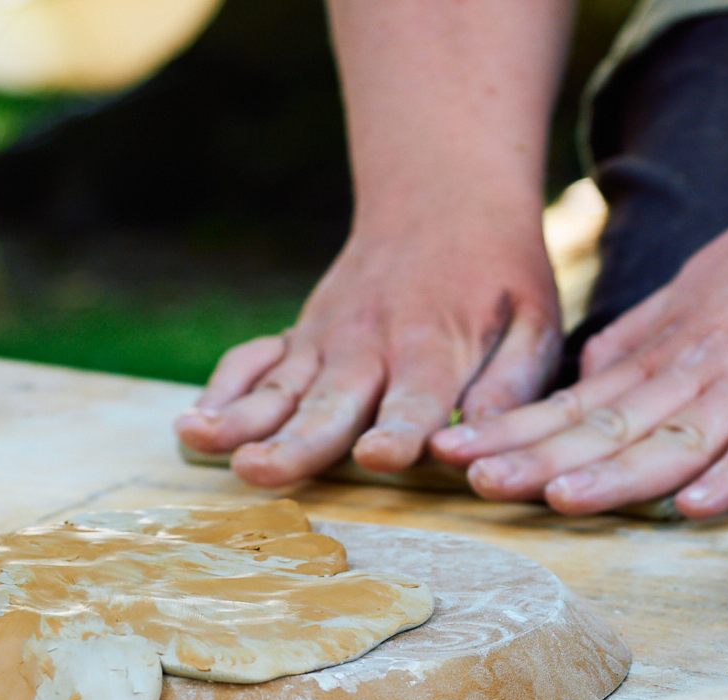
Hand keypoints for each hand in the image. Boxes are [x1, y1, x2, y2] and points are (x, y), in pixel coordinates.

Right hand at [174, 224, 561, 487]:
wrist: (445, 200)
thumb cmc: (500, 276)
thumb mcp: (534, 321)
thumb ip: (512, 384)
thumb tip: (485, 441)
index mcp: (436, 347)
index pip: (418, 399)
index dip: (400, 429)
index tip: (379, 456)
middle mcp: (372, 346)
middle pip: (332, 403)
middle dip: (297, 440)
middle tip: (258, 470)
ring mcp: (328, 341)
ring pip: (281, 387)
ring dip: (238, 417)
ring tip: (196, 439)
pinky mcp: (302, 338)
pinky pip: (254, 361)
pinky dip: (224, 387)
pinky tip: (193, 420)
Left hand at [430, 162, 727, 517]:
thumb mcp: (700, 287)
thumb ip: (646, 337)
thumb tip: (589, 371)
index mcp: (671, 350)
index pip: (581, 402)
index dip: (519, 430)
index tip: (453, 452)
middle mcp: (702, 367)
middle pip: (611, 423)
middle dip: (540, 455)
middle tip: (471, 480)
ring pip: (676, 436)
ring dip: (616, 472)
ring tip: (557, 500)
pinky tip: (694, 507)